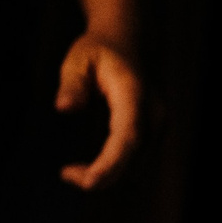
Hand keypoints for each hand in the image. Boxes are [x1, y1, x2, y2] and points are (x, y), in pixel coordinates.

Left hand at [56, 32, 141, 188]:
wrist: (124, 40)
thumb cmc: (96, 50)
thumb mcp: (76, 59)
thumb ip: (71, 84)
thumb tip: (64, 108)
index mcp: (132, 93)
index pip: (127, 136)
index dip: (110, 163)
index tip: (88, 181)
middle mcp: (152, 111)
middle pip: (133, 157)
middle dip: (102, 176)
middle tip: (66, 175)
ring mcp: (157, 123)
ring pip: (137, 165)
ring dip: (107, 176)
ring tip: (70, 172)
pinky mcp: (154, 132)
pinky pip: (136, 160)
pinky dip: (114, 170)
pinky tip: (87, 169)